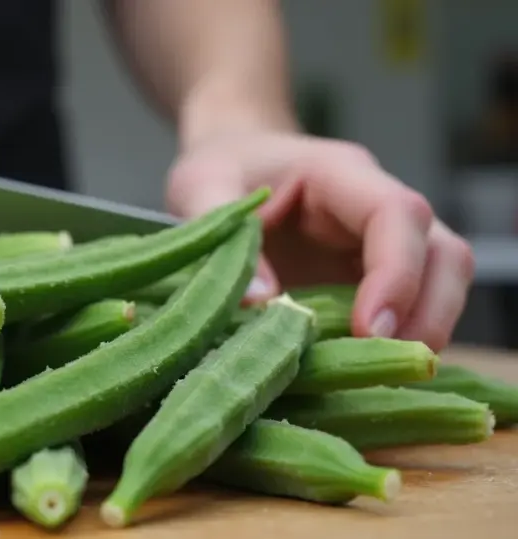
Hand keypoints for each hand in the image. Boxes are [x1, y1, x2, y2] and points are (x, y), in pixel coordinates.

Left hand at [167, 131, 473, 351]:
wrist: (234, 161)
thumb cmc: (221, 168)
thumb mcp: (200, 186)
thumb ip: (222, 235)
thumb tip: (258, 302)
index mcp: (339, 175)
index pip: (397, 214)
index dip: (396, 273)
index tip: (370, 329)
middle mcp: (377, 208)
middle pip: (444, 254)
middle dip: (429, 313)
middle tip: (387, 363)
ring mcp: (383, 244)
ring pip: (442, 283)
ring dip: (423, 332)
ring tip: (375, 375)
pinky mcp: (374, 277)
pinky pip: (412, 308)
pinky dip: (398, 341)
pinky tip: (360, 371)